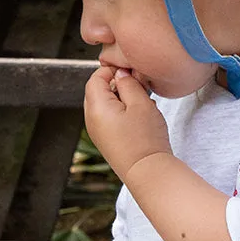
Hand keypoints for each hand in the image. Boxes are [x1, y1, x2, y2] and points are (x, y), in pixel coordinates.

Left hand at [84, 67, 171, 181]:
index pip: (95, 78)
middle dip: (117, 83)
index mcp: (96, 107)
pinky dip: (123, 110)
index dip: (111, 69)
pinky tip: (140, 116)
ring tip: (142, 101)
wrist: (147, 171)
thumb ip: (128, 83)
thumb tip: (120, 74)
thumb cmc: (145, 139)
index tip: (129, 69)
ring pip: (105, 104)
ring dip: (122, 97)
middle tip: (138, 84)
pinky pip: (110, 117)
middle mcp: (92, 119)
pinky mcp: (106, 140)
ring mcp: (98, 131)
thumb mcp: (140, 103)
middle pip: (98, 90)